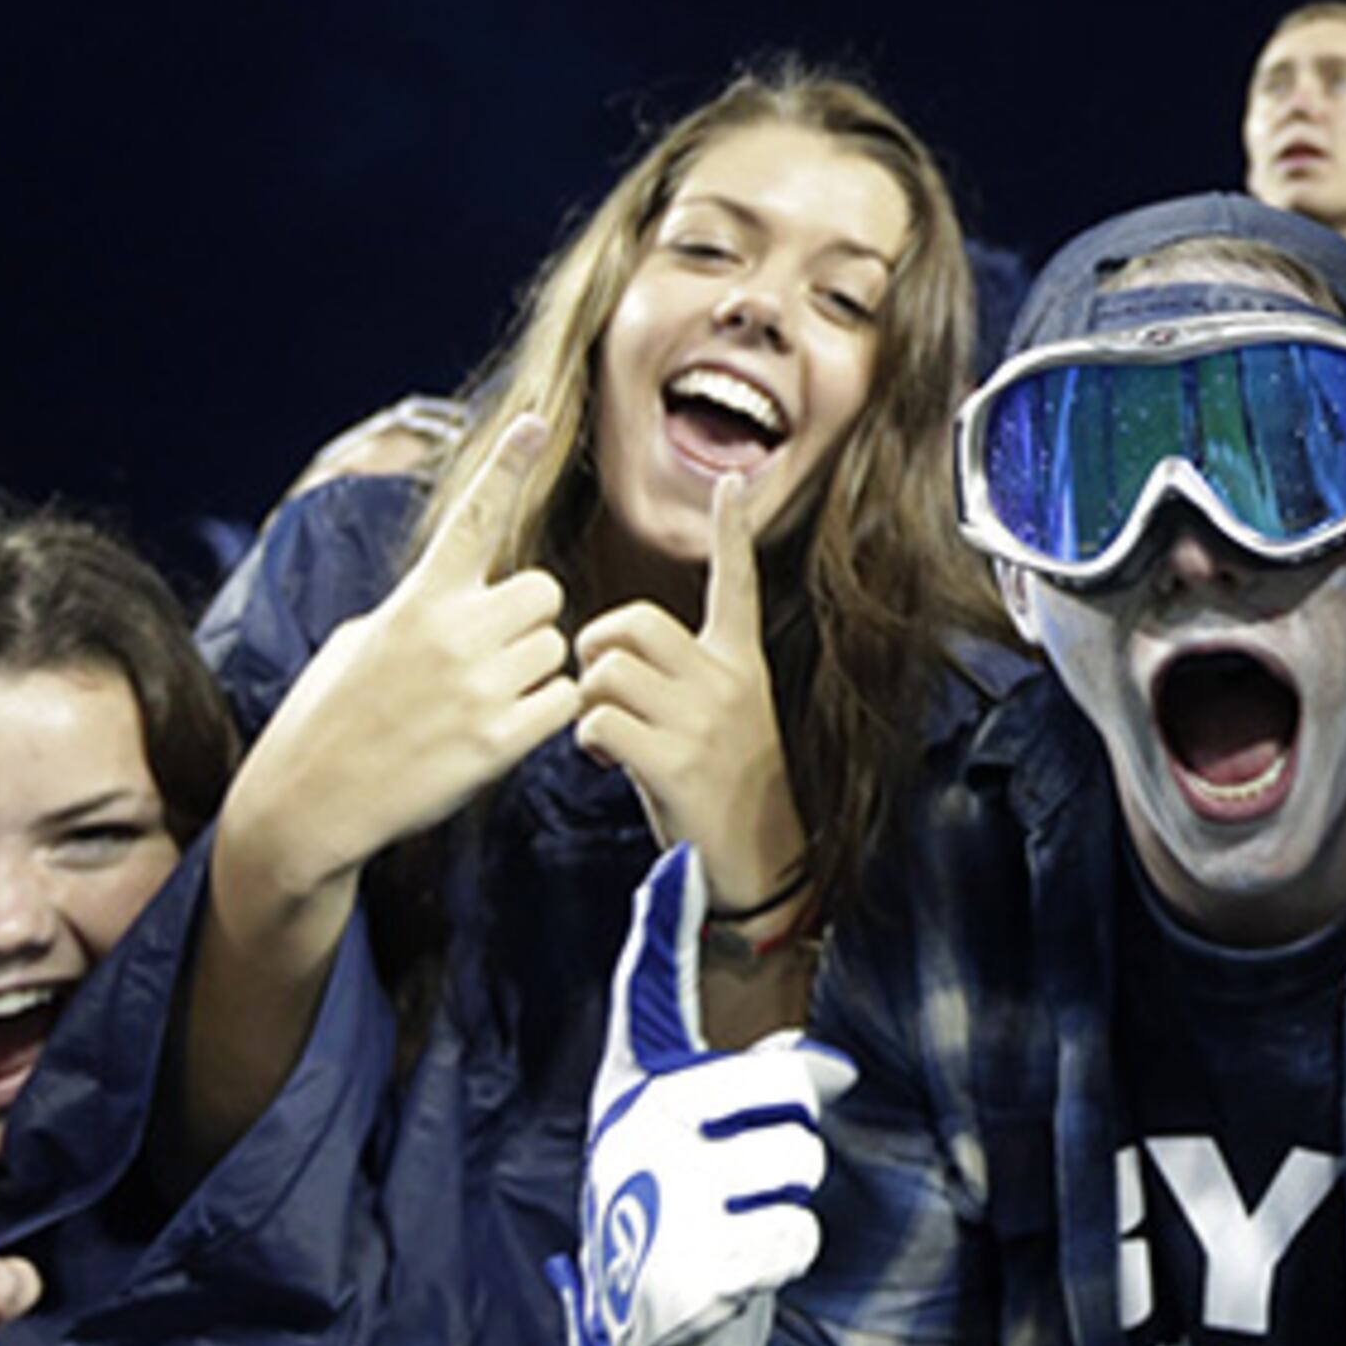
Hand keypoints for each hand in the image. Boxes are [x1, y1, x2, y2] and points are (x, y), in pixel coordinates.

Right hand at [226, 414, 580, 900]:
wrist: (307, 804)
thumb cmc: (329, 718)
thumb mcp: (360, 640)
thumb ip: (419, 609)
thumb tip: (460, 596)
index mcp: (416, 599)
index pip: (471, 518)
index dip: (505, 466)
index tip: (536, 421)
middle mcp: (450, 633)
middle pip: (545, 592)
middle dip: (527, 620)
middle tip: (487, 657)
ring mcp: (476, 687)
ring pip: (556, 650)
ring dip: (534, 672)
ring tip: (479, 702)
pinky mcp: (496, 742)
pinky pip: (561, 704)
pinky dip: (544, 717)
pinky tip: (500, 733)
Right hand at [555, 845, 851, 1345]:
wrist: (644, 1335)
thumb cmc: (681, 1215)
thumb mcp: (695, 1139)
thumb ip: (750, 1080)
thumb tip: (832, 1064)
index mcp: (638, 1085)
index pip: (648, 989)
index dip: (663, 920)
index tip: (681, 861)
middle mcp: (639, 1126)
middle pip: (786, 1087)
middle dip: (793, 1138)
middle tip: (746, 1179)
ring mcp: (660, 1195)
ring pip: (801, 1163)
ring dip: (788, 1205)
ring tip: (737, 1227)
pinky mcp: (690, 1266)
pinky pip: (795, 1234)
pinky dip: (783, 1258)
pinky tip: (737, 1271)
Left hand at [572, 471, 803, 925]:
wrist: (760, 863)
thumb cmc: (730, 791)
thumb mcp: (728, 720)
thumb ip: (687, 679)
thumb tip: (618, 656)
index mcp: (742, 665)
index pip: (738, 583)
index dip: (734, 532)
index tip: (734, 482)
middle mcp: (726, 683)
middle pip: (632, 622)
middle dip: (594, 648)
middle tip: (597, 685)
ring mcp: (702, 722)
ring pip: (605, 672)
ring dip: (585, 700)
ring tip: (603, 730)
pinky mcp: (675, 762)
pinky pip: (598, 722)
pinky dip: (585, 740)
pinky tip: (603, 760)